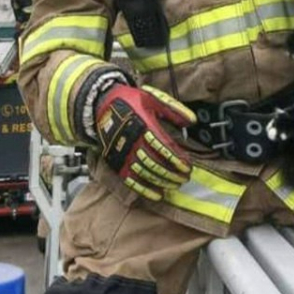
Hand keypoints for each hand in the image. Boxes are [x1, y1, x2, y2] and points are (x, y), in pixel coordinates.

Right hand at [95, 84, 195, 200]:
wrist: (101, 105)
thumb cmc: (129, 101)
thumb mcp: (152, 99)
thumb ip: (173, 110)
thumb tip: (192, 120)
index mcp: (144, 126)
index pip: (166, 148)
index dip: (178, 160)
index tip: (188, 166)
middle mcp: (134, 142)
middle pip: (158, 163)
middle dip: (174, 173)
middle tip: (185, 177)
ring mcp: (124, 154)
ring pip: (147, 173)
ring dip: (163, 181)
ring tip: (175, 184)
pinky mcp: (116, 162)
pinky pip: (131, 180)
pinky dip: (145, 189)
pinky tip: (157, 194)